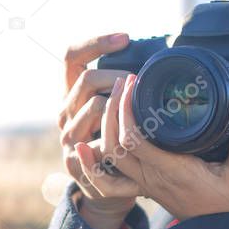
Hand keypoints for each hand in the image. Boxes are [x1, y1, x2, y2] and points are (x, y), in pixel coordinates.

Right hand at [58, 33, 143, 228]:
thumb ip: (127, 87)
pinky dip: (121, 139)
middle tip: (143, 83)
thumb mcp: (118, 110)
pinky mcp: (75, 160)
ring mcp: (68, 136)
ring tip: (145, 109)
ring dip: (123, 105)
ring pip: (95, 106)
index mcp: (73, 94)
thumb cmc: (120, 143)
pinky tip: (136, 139)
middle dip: (119, 77)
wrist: (107, 190)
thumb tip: (163, 55)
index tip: (126, 38)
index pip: (71, 56)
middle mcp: (65, 111)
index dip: (95, 42)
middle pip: (87, 78)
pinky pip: (100, 141)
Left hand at [78, 74, 228, 220]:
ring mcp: (146, 185)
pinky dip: (92, 165)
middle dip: (113, 109)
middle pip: (115, 143)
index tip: (133, 84)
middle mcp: (153, 178)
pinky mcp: (144, 187)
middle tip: (123, 82)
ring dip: (105, 126)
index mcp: (174, 171)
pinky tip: (82, 147)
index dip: (126, 109)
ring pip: (110, 156)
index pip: (134, 139)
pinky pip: (110, 179)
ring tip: (113, 99)